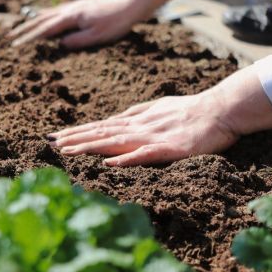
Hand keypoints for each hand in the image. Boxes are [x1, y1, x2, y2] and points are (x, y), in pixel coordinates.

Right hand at [7, 0, 142, 48]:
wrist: (129, 4)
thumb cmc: (115, 22)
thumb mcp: (97, 36)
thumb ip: (77, 41)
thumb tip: (60, 45)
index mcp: (71, 17)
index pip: (45, 30)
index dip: (30, 38)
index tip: (17, 45)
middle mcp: (69, 10)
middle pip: (42, 20)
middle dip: (25, 29)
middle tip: (11, 37)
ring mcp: (73, 7)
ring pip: (48, 14)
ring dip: (32, 22)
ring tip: (21, 29)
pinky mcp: (79, 7)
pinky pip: (56, 12)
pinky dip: (45, 16)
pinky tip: (44, 18)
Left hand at [47, 65, 271, 166]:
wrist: (221, 109)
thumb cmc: (191, 110)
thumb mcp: (158, 108)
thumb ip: (136, 114)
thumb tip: (115, 119)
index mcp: (137, 120)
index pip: (101, 127)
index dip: (77, 132)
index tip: (55, 137)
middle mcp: (140, 127)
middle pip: (101, 133)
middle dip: (74, 139)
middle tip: (49, 144)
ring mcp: (154, 137)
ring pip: (116, 142)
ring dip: (90, 146)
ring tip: (67, 151)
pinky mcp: (170, 148)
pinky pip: (146, 154)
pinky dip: (126, 159)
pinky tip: (109, 163)